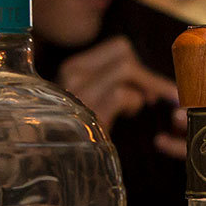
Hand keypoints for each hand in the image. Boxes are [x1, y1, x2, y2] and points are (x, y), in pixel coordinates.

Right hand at [55, 37, 185, 157]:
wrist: (50, 158)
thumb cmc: (77, 131)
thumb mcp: (91, 101)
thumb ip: (112, 85)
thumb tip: (150, 85)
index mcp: (75, 66)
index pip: (119, 47)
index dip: (142, 64)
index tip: (149, 86)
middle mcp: (73, 72)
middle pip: (125, 52)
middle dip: (147, 74)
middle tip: (155, 97)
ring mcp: (77, 89)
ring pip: (125, 68)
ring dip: (144, 88)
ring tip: (138, 107)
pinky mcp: (85, 108)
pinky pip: (121, 94)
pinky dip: (134, 104)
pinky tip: (127, 115)